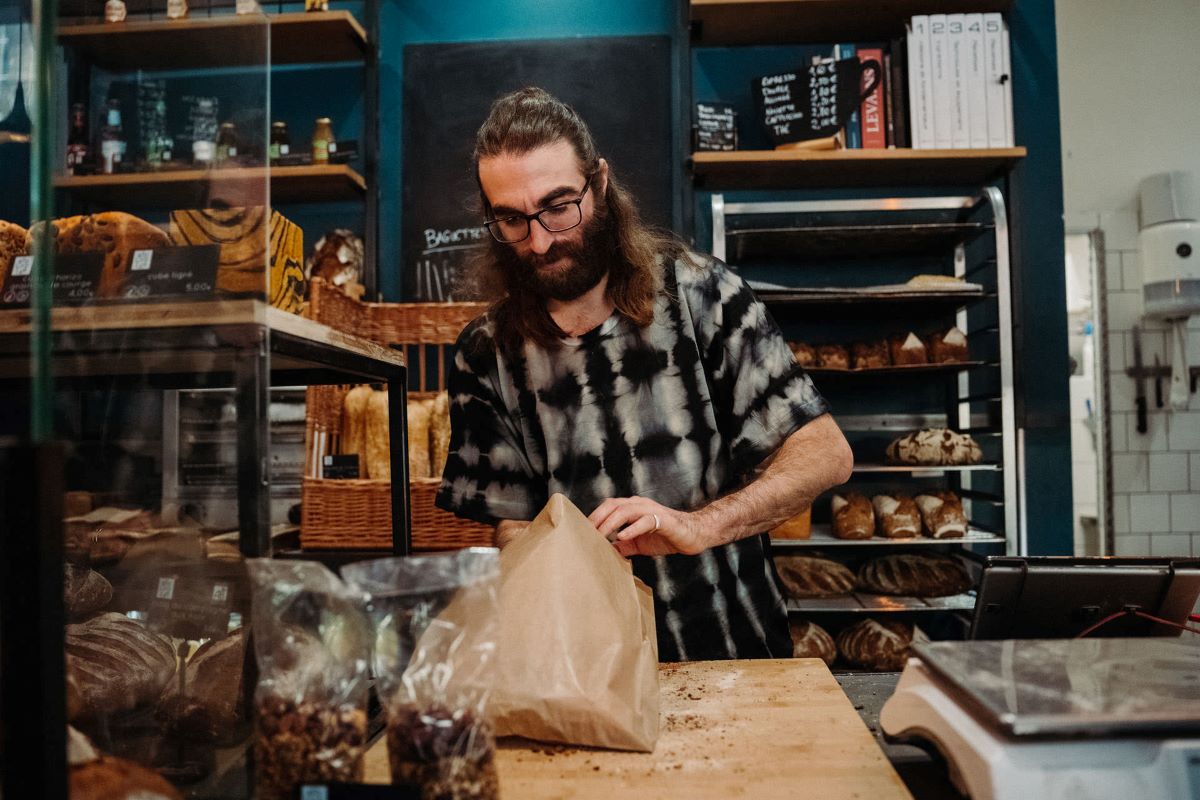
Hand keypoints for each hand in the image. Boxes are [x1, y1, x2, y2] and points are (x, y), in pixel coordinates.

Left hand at [587, 496, 707, 556]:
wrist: (693, 536)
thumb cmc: (666, 537)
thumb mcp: (639, 544)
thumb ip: (623, 546)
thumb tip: (605, 553)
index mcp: (632, 508)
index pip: (607, 507)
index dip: (593, 517)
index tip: (580, 531)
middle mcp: (639, 504)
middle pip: (612, 505)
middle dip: (597, 518)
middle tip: (585, 534)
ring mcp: (651, 510)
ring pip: (625, 510)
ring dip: (610, 523)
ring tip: (599, 535)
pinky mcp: (663, 520)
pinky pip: (645, 521)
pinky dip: (631, 528)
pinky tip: (622, 537)